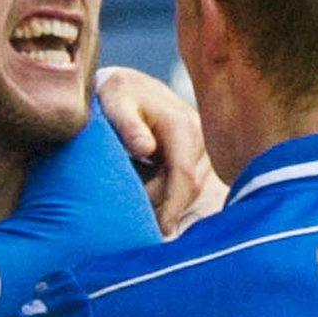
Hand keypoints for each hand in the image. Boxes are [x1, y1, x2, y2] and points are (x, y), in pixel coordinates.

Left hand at [97, 66, 227, 234]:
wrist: (128, 85)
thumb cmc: (117, 95)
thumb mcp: (116, 102)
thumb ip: (127, 125)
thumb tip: (146, 148)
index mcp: (182, 125)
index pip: (184, 176)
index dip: (173, 207)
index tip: (160, 231)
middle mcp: (199, 137)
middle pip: (189, 189)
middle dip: (166, 210)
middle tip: (138, 226)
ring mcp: (201, 148)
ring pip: (190, 191)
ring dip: (167, 205)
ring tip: (140, 214)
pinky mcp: (198, 157)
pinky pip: (188, 186)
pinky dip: (171, 199)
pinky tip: (152, 206)